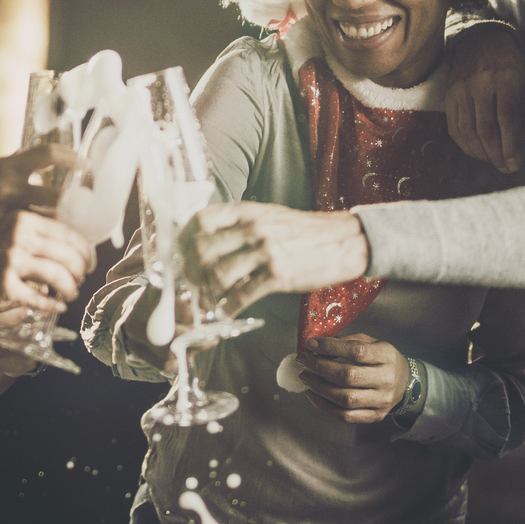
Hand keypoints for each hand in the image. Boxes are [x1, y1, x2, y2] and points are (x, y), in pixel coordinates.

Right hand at [0, 206, 93, 313]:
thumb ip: (32, 223)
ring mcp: (11, 262)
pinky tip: (57, 306)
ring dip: (71, 288)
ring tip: (70, 293)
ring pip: (59, 277)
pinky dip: (53, 304)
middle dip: (82, 271)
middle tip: (81, 279)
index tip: (90, 261)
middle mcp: (19, 237)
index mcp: (23, 218)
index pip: (68, 234)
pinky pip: (39, 298)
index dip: (86, 251)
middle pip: (69, 256)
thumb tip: (66, 235)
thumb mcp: (3, 220)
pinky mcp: (3, 286)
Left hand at [184, 202, 369, 316]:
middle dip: (189, 271)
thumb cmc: (304, 231)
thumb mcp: (269, 216)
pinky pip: (242, 295)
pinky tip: (227, 312)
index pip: (201, 220)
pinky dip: (228, 307)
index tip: (178, 255)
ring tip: (207, 301)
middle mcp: (253, 228)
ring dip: (207, 292)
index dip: (184, 240)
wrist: (346, 241)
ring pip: (218, 274)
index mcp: (248, 211)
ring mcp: (266, 251)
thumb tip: (208, 240)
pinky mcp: (279, 276)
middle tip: (188, 284)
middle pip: (203, 249)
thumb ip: (240, 224)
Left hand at [296, 333, 409, 422]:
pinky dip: (324, 406)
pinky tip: (312, 394)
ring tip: (305, 376)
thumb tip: (316, 345)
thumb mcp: (369, 342)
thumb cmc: (379, 359)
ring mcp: (382, 401)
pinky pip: (346, 416)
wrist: (404, 382)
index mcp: (386, 356)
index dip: (330, 347)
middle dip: (319, 367)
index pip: (356, 351)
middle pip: (348, 376)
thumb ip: (346, 341)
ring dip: (319, 387)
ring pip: (345, 398)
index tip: (310, 344)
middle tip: (303, 360)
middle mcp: (387, 379)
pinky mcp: (375, 416)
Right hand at [444, 23, 524, 173]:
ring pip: (467, 131)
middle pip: (486, 129)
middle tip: (506, 168)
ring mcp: (461, 90)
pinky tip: (477, 152)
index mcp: (505, 80)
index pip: (507, 119)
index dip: (512, 146)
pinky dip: (465, 145)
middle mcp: (480, 85)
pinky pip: (454, 127)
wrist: (481, 44)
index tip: (516, 165)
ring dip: (481, 153)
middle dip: (496, 154)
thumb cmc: (510, 68)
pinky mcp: (448, 96)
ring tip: (494, 162)